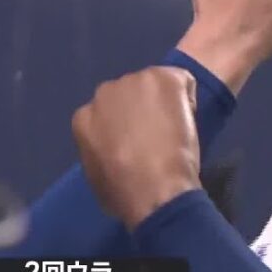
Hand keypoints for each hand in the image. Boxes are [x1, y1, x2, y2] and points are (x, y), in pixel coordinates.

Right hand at [72, 67, 201, 230]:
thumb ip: (102, 153)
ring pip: (154, 86)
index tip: (140, 142)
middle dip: (142, 110)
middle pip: (129, 95)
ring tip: (175, 129)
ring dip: (164, 102)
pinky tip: (187, 117)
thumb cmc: (124, 193)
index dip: (127, 127)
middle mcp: (105, 93)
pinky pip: (181, 80)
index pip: (109, 114)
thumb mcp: (97, 176)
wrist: (152, 188)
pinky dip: (187, 96)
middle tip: (159, 134)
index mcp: (84, 118)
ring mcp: (134, 81)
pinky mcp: (162, 78)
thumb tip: (113, 154)